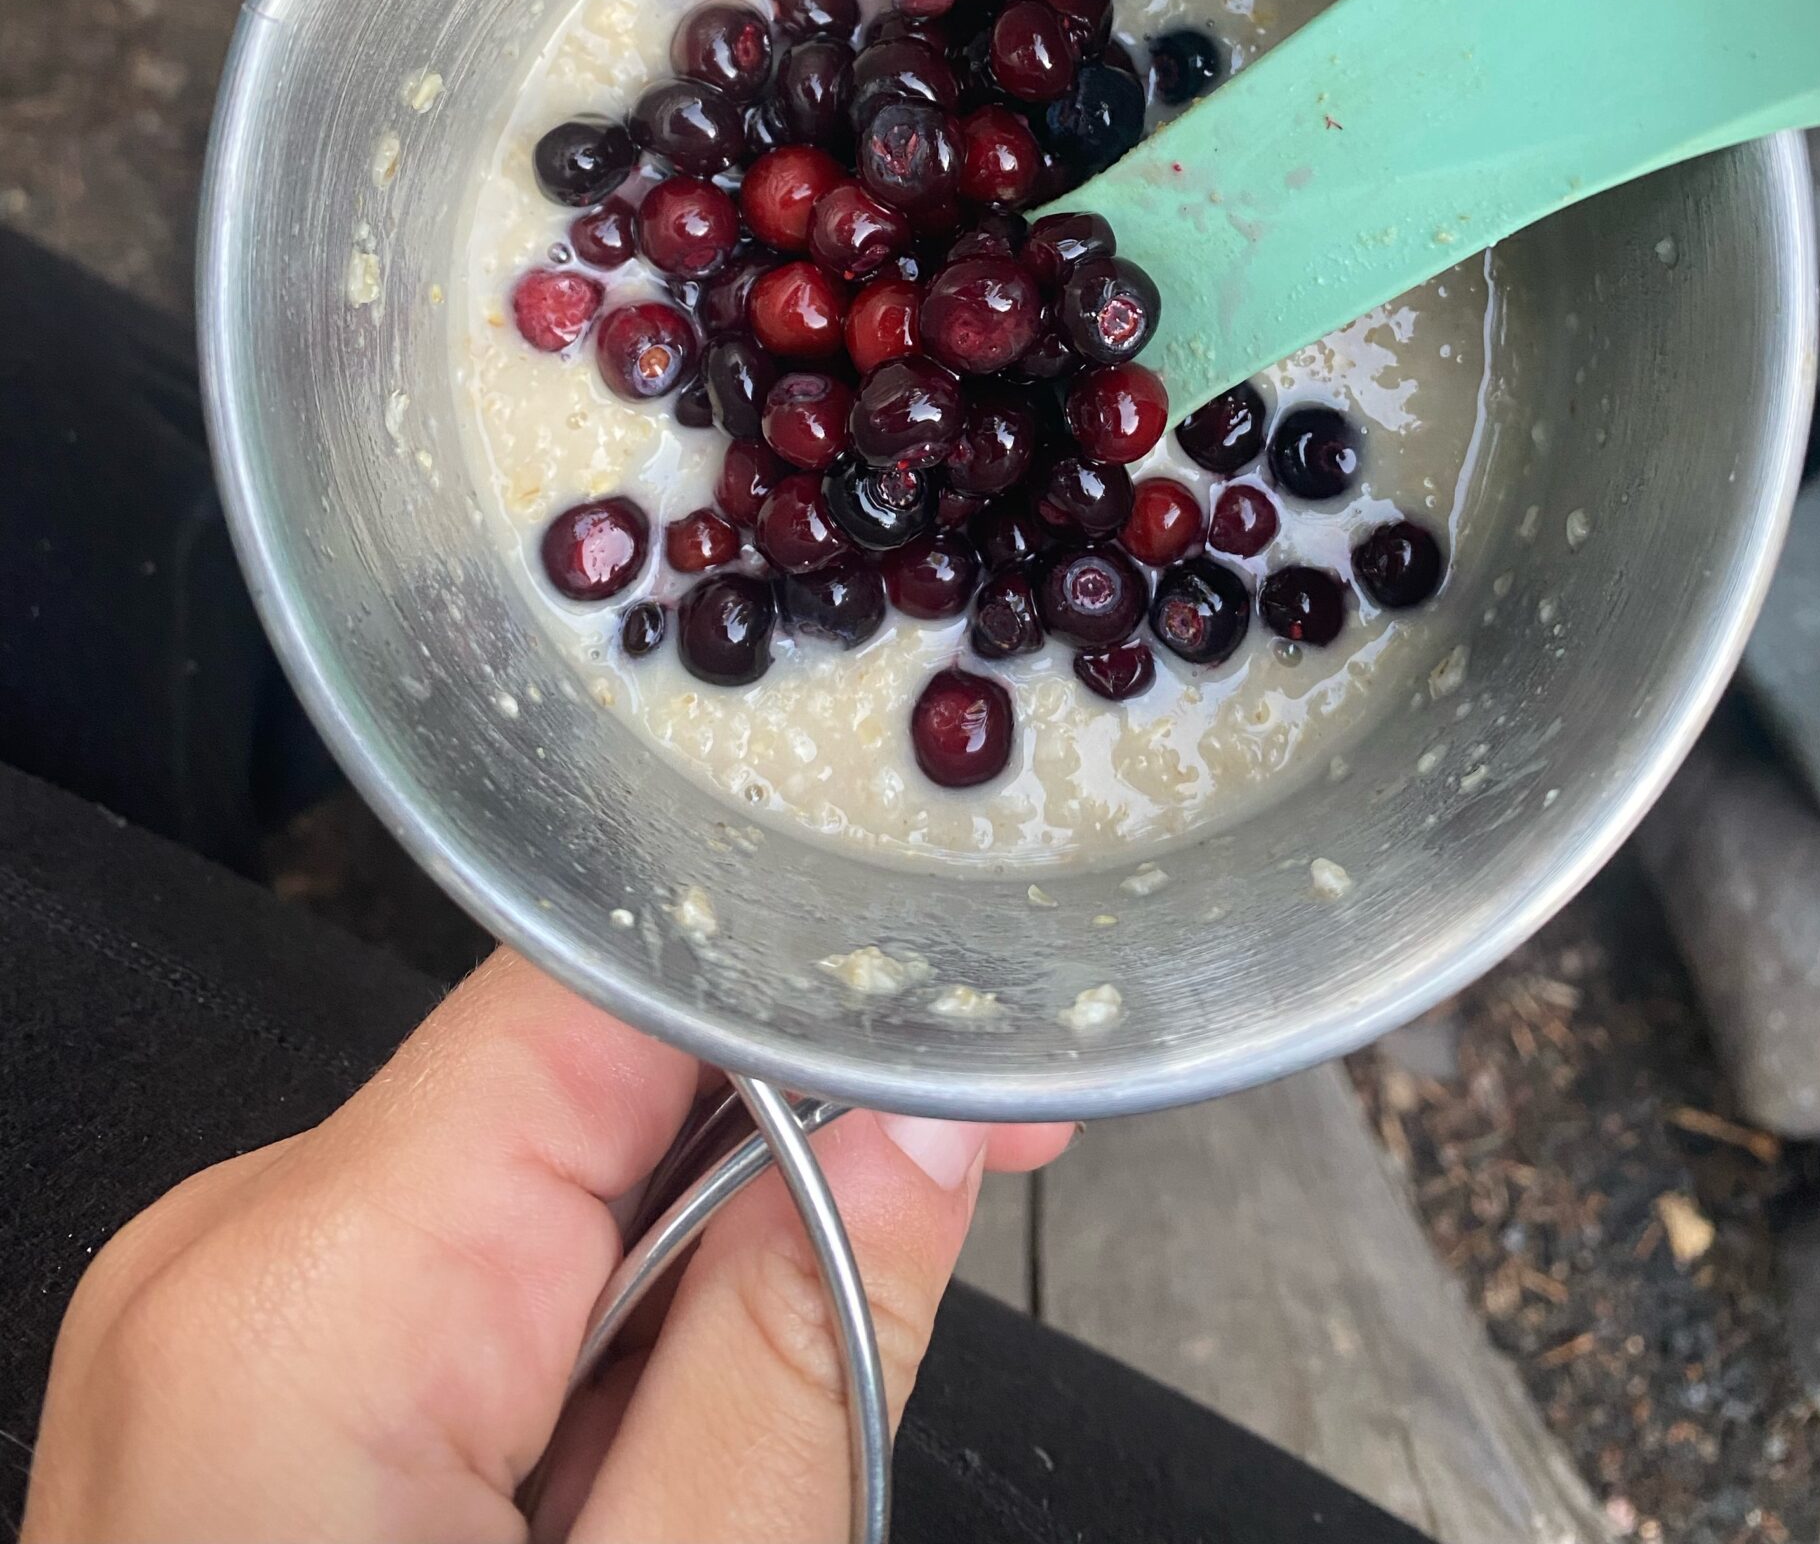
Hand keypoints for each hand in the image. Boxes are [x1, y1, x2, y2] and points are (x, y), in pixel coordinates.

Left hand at [24, 949, 1071, 1543]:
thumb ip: (802, 1339)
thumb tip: (920, 1124)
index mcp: (309, 1291)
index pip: (595, 985)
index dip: (800, 991)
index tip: (957, 1056)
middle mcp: (228, 1265)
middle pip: (568, 1083)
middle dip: (755, 1166)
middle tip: (888, 1298)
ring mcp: (212, 1327)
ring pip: (531, 1186)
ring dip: (670, 1283)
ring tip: (701, 1477)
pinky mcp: (235, 1385)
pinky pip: (458, 1282)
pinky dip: (578, 1349)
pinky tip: (615, 1484)